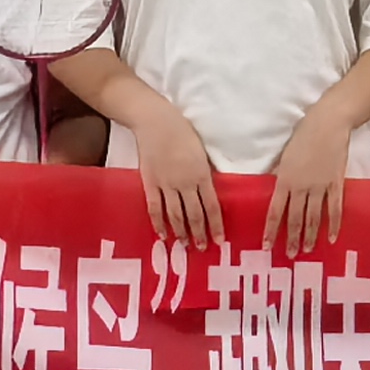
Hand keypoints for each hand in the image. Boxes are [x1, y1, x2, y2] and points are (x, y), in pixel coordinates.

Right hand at [129, 104, 223, 245]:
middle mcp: (185, 183)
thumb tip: (210, 191)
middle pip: (194, 214)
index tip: (220, 240)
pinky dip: (158, 223)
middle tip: (203, 248)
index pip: (212, 206)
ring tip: (186, 245)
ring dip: (182, 232)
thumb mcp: (202, 152)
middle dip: (199, 233)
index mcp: (202, 175)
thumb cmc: (182, 131)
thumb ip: (205, 173)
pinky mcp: (150, 183)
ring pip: (175, 215)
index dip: (216, 225)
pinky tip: (163, 235)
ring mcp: (166, 185)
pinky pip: (155, 208)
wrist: (155, 122)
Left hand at [265, 109, 353, 252]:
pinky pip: (335, 209)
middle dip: (291, 239)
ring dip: (309, 235)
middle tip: (290, 255)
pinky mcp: (336, 184)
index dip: (271, 229)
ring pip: (313, 217)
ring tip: (306, 250)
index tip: (267, 245)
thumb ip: (280, 175)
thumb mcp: (284, 155)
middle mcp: (301, 187)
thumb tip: (274, 189)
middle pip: (295, 218)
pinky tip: (332, 238)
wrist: (328, 124)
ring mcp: (320, 187)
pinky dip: (334, 225)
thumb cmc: (303, 135)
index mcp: (285, 180)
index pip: (275, 210)